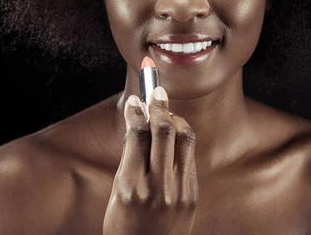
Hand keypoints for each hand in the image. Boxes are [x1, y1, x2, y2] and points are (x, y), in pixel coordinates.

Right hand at [103, 86, 198, 234]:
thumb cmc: (124, 226)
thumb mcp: (118, 193)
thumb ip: (130, 159)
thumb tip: (138, 124)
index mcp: (131, 186)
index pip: (137, 134)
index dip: (137, 110)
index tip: (135, 100)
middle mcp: (157, 187)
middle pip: (163, 130)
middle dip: (158, 104)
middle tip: (155, 90)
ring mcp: (179, 192)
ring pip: (184, 137)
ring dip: (174, 118)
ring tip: (165, 112)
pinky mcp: (192, 195)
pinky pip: (189, 155)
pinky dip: (181, 138)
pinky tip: (174, 133)